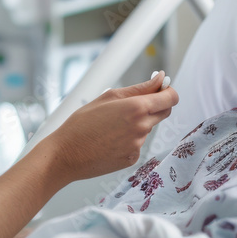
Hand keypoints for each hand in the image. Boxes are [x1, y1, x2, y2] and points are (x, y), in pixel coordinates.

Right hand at [47, 73, 177, 181]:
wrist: (65, 155)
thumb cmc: (81, 123)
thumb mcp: (108, 97)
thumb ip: (140, 88)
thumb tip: (161, 78)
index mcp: (137, 108)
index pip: (171, 98)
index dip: (168, 91)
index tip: (161, 89)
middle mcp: (142, 128)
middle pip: (164, 112)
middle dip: (155, 105)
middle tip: (132, 104)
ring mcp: (138, 145)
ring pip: (147, 128)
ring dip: (137, 123)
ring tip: (110, 126)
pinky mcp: (132, 158)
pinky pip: (137, 144)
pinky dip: (128, 139)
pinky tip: (109, 140)